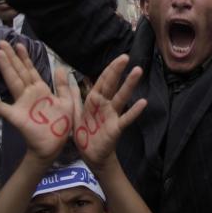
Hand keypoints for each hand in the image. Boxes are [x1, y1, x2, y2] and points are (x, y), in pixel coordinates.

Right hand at [0, 41, 75, 161]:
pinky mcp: (17, 116)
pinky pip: (2, 107)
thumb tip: (60, 67)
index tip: (18, 44)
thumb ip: (63, 86)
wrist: (53, 146)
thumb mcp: (67, 103)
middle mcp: (29, 94)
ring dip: (6, 68)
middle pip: (19, 71)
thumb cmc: (60, 126)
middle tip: (2, 42)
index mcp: (41, 90)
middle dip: (12, 57)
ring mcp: (21, 104)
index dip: (24, 57)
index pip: (31, 70)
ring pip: (13, 81)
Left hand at [73, 54, 146, 170]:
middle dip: (118, 71)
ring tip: (137, 71)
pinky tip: (143, 102)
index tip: (119, 57)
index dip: (110, 69)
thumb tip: (68, 79)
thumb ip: (73, 96)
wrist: (91, 155)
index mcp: (94, 100)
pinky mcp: (115, 127)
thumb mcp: (75, 113)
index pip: (103, 81)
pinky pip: (125, 118)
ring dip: (129, 84)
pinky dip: (134, 111)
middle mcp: (105, 105)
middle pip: (112, 85)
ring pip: (121, 97)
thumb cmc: (85, 133)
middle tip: (126, 57)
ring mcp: (112, 115)